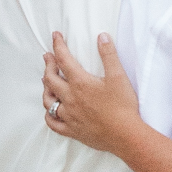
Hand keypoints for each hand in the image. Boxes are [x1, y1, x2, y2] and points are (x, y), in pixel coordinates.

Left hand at [42, 30, 141, 154]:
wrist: (125, 135)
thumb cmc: (123, 106)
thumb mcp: (118, 76)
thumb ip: (109, 55)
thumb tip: (102, 37)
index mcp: (80, 83)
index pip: (63, 59)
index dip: (58, 45)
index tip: (55, 36)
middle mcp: (70, 98)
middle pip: (50, 79)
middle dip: (48, 65)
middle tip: (48, 57)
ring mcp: (69, 116)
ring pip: (48, 100)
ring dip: (46, 88)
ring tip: (47, 81)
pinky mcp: (72, 130)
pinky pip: (53, 123)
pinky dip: (49, 115)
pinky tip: (51, 111)